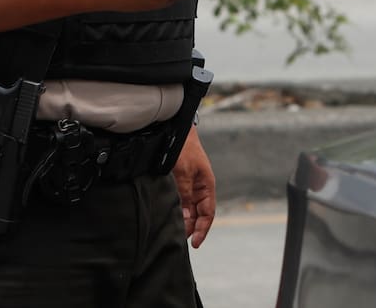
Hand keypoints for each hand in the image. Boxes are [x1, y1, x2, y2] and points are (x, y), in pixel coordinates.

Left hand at [172, 126, 215, 247]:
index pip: (208, 214)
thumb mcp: (184, 173)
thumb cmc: (184, 149)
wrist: (176, 131)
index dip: (203, 230)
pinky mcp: (178, 183)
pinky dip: (175, 210)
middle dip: (190, 228)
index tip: (195, 244)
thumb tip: (185, 218)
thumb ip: (184, 195)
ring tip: (171, 232)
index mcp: (206, 186)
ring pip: (187, 209)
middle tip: (178, 240)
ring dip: (182, 220)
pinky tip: (167, 217)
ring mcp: (189, 186)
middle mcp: (199, 188)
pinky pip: (179, 201)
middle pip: (197, 214)